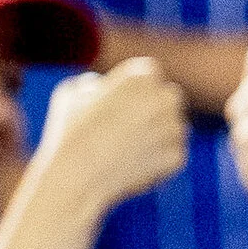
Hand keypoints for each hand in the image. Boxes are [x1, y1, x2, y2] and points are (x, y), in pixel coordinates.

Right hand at [40, 57, 187, 208]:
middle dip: (157, 109)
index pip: (151, 73)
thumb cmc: (69, 132)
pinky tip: (133, 167)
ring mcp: (174, 128)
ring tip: (127, 150)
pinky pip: (172, 155)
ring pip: (174, 128)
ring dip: (159, 136)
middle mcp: (164, 97)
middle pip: (170, 97)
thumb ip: (92, 84)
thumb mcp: (72, 92)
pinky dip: (158, 162)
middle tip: (134, 126)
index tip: (125, 103)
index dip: (138, 89)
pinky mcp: (177, 156)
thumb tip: (97, 86)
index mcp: (140, 75)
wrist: (78, 175)